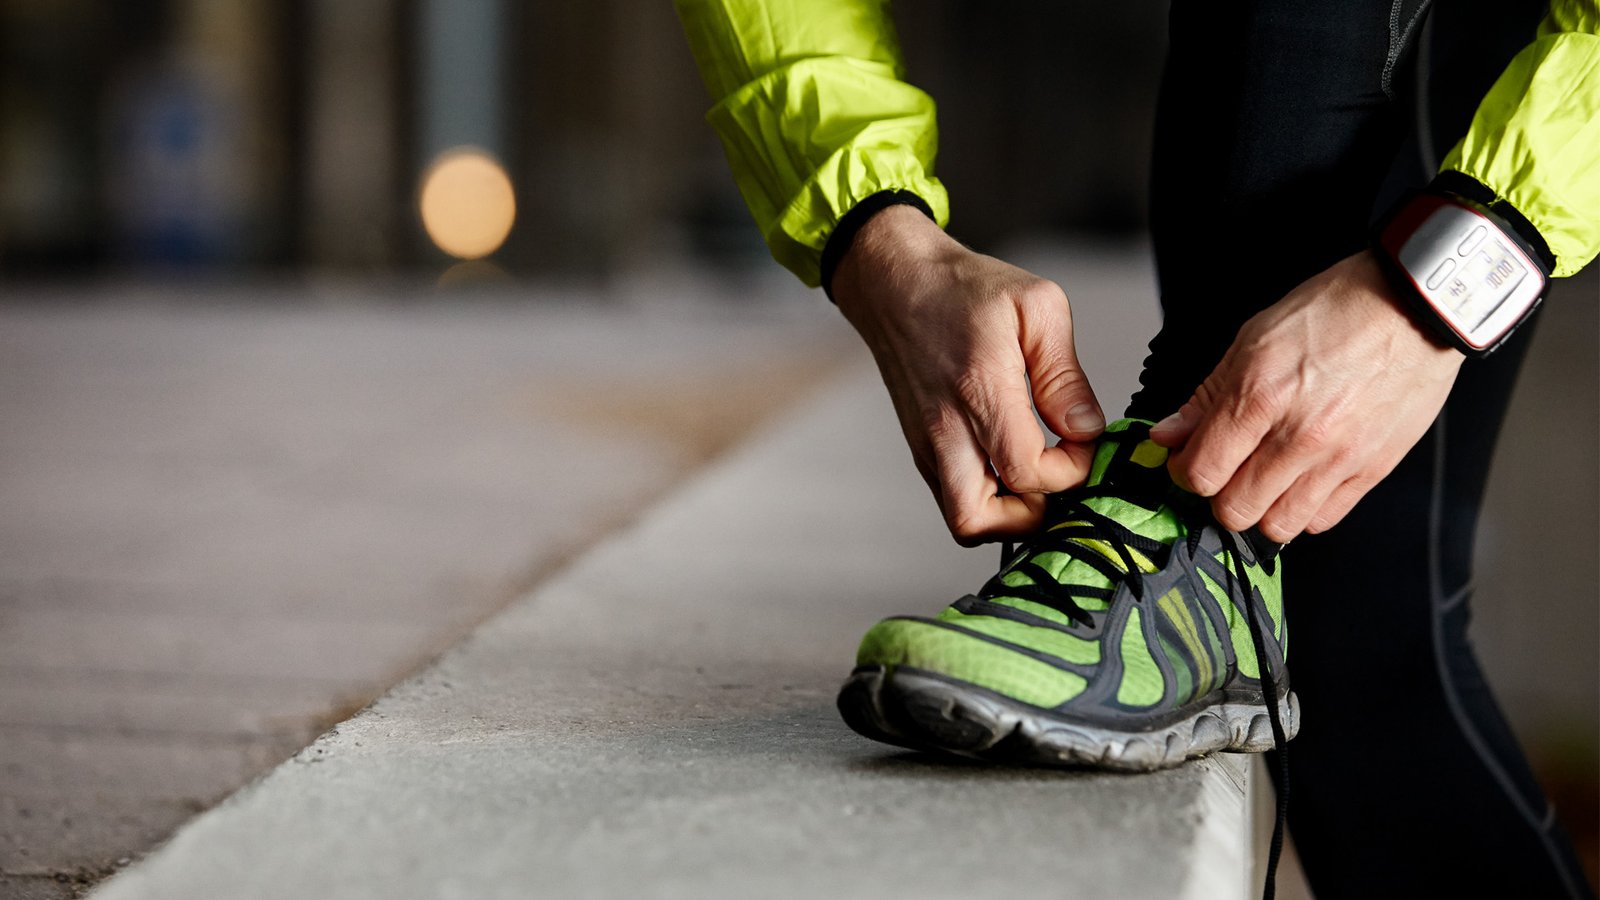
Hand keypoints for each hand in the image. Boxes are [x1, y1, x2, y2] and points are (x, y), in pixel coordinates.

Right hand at [831, 205, 1104, 544]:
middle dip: (1030, 515)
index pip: (1027, 472)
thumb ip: (1064, 376)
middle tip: (1054, 478)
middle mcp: (944, 427)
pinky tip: (1008, 465)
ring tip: (1033, 476)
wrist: (895, 282)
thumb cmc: (963, 289)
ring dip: (1006, 515)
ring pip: (962, 521)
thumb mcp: (1037, 307)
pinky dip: (986, 499)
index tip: (1080, 440)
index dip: (1068, 471)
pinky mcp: (919, 447)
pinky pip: (952, 499)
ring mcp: (926, 443)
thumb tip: (1084, 430)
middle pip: (980, 522)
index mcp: (979, 389)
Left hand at [1149, 250, 1462, 542]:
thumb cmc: (1335, 312)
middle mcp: (1299, 435)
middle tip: (1224, 471)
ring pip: (1278, 526)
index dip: (1184, 472)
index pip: (1202, 472)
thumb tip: (1168, 435)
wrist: (1414, 308)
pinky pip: (1323, 519)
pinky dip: (1302, 510)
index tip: (1188, 460)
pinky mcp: (1373, 470)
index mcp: (1261, 397)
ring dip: (1260, 509)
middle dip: (1218, 495)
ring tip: (1262, 480)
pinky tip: (1298, 482)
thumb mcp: (1253, 338)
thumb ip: (1207, 395)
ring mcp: (1339, 458)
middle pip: (1235, 510)